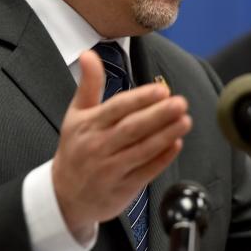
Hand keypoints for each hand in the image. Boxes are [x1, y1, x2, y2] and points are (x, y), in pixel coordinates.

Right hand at [52, 50, 190, 241]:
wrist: (64, 195)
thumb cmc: (75, 150)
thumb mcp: (76, 114)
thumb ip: (89, 84)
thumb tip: (88, 54)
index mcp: (88, 125)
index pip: (117, 109)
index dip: (140, 99)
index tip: (161, 90)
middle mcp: (99, 146)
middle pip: (132, 129)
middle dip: (158, 115)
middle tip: (180, 102)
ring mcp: (111, 169)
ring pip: (142, 150)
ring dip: (166, 135)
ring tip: (185, 120)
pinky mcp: (123, 187)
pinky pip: (146, 171)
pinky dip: (162, 158)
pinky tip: (176, 144)